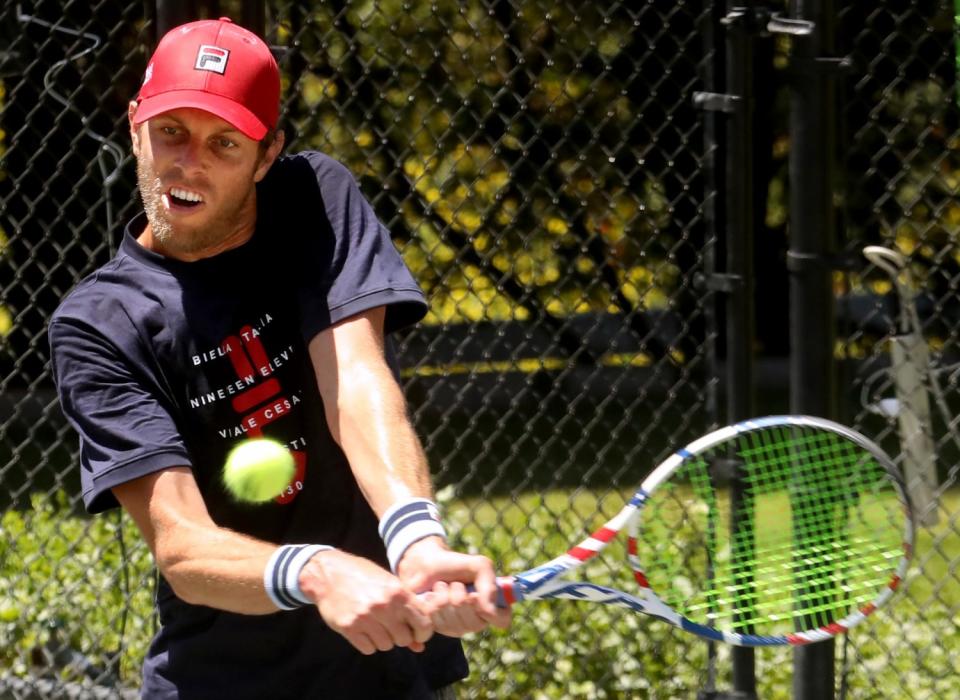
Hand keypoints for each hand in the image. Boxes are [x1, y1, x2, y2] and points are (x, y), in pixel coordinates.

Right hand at [298, 549, 432, 654]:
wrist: (329, 573)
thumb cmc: (364, 577)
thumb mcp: (389, 586)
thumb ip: (407, 612)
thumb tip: (419, 646)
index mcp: (398, 592)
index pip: (423, 623)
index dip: (422, 633)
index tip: (416, 634)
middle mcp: (384, 605)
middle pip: (404, 639)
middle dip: (400, 636)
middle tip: (391, 626)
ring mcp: (365, 617)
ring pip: (386, 645)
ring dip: (383, 639)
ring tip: (375, 625)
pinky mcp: (349, 627)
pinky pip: (368, 649)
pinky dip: (368, 643)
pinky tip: (363, 629)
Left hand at [396, 537, 511, 635]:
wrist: (427, 564)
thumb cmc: (456, 565)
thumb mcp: (479, 566)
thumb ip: (489, 586)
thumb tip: (487, 612)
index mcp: (492, 608)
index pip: (501, 620)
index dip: (488, 609)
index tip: (474, 594)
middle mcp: (476, 622)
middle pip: (473, 622)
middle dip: (460, 596)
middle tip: (455, 584)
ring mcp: (457, 629)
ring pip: (452, 619)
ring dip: (444, 595)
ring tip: (443, 587)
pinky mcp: (437, 629)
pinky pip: (435, 619)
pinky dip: (432, 600)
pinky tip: (432, 595)